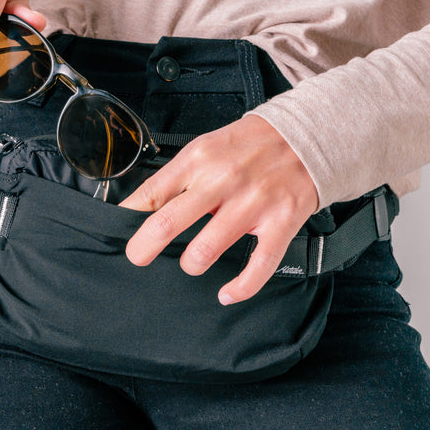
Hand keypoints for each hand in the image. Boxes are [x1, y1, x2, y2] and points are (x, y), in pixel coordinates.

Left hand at [120, 115, 319, 304]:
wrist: (308, 136)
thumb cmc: (252, 145)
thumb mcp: (207, 146)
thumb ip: (179, 177)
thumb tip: (145, 210)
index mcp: (199, 159)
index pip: (150, 194)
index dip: (128, 219)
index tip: (121, 231)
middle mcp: (223, 181)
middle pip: (168, 224)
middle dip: (143, 249)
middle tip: (139, 257)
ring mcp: (253, 204)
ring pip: (204, 252)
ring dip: (190, 264)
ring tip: (193, 261)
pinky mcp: (280, 223)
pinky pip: (257, 267)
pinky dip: (239, 288)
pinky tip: (226, 293)